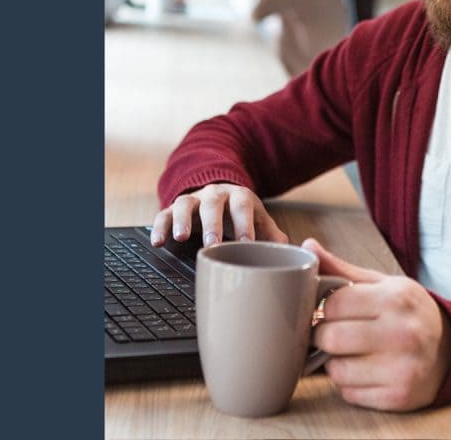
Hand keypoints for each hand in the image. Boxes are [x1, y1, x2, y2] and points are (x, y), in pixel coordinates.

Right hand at [150, 183, 287, 246]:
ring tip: (181, 238)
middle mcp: (214, 194)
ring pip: (184, 205)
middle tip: (213, 244)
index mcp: (239, 197)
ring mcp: (192, 200)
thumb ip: (273, 236)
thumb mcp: (259, 220)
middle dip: (212, 224)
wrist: (217, 194)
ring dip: (182, 220)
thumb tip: (292, 256)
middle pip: (212, 204)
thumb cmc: (241, 215)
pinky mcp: (173, 208)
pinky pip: (163, 215)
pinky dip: (160, 227)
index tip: (246, 242)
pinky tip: (158, 242)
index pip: (243, 205)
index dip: (245, 223)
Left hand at [305, 238, 450, 411]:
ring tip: (351, 353)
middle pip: (330, 338)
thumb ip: (342, 269)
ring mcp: (403, 368)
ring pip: (336, 370)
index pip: (333, 304)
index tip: (331, 312)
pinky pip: (349, 394)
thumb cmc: (409, 313)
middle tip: (333, 334)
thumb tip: (307, 246)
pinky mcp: (399, 396)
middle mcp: (403, 333)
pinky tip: (366, 371)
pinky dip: (350, 385)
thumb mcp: (383, 285)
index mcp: (396, 298)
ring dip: (335, 363)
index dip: (325, 309)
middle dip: (324, 336)